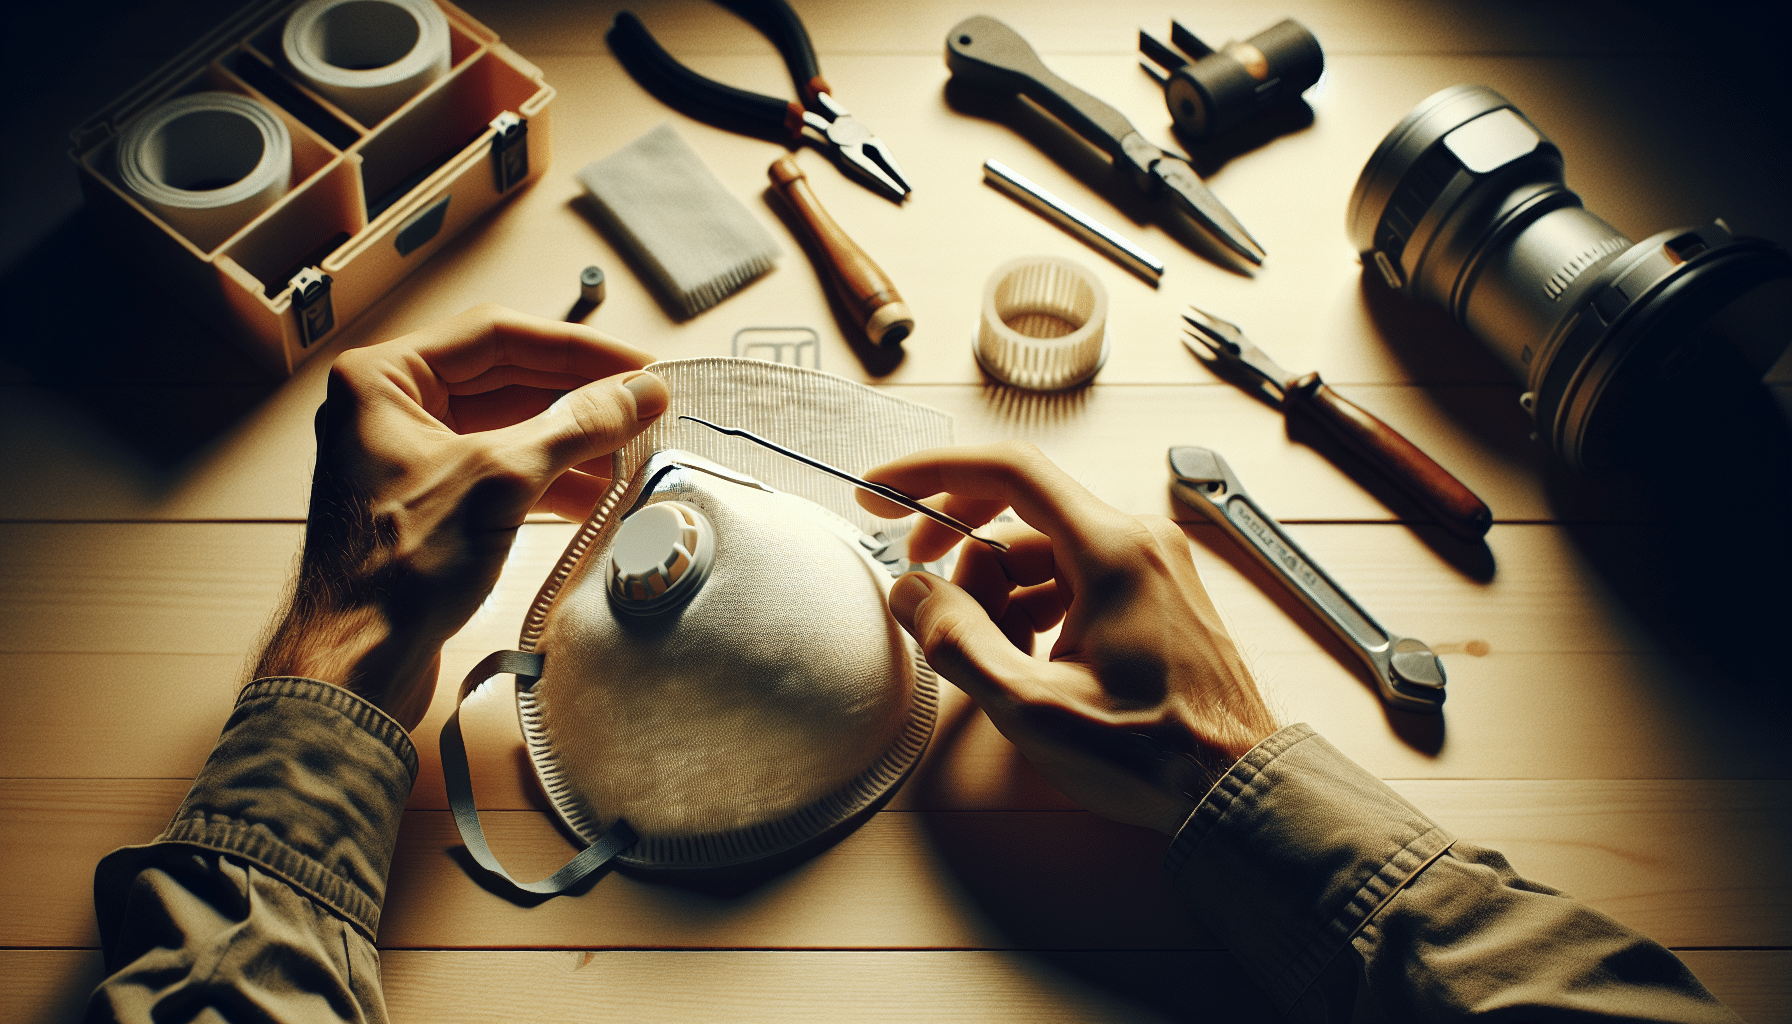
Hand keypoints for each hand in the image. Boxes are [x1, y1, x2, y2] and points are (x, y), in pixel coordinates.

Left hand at [253, 304, 668, 729]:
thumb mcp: (501, 481)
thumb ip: (576, 426)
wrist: (356, 665)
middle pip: (506, 379)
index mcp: (383, 379)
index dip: (577, 349)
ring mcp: (408, 457)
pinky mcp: (428, 503)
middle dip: (578, 397)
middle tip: (642, 406)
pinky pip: (499, 469)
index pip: (498, 336)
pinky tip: (597, 491)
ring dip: (570, 440)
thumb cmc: (394, 573)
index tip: (635, 367)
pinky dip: (549, 476)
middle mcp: (389, 408)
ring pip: (508, 427)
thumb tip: (637, 393)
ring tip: (630, 450)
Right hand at [858, 442, 1277, 834]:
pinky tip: (1026, 660)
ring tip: (990, 659)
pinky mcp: (1152, 595)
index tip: (878, 495)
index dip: (930, 474)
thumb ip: (958, 642)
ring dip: (997, 593)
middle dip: (958, 547)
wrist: (1237, 789)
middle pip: (1019, 511)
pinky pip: (1072, 577)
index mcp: (1113, 549)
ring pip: (1042, 550)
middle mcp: (1136, 541)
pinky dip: (1033, 606)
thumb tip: (911, 591)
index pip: (1007, 471)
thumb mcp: (1033, 707)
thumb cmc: (1153, 754)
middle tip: (918, 586)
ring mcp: (1149, 566)